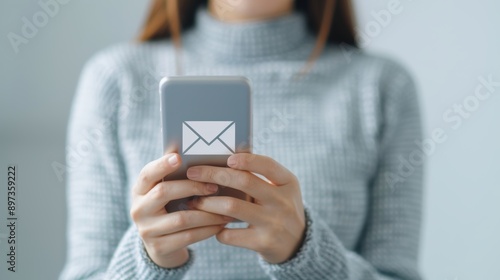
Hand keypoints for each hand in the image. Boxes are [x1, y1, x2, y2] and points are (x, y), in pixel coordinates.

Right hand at [130, 153, 231, 267]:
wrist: (161, 245)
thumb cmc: (170, 209)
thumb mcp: (167, 193)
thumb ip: (176, 177)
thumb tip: (198, 155)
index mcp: (139, 190)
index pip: (147, 174)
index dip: (161, 165)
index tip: (179, 157)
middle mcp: (138, 209)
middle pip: (163, 192)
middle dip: (192, 187)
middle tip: (215, 186)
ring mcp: (147, 230)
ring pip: (181, 218)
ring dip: (207, 213)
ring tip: (226, 209)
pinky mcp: (159, 247)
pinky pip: (188, 237)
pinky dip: (207, 230)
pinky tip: (220, 225)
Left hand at [186, 153, 305, 263]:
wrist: (297, 244)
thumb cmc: (279, 208)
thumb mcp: (280, 189)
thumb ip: (260, 176)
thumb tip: (222, 160)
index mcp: (288, 183)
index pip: (268, 165)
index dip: (247, 160)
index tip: (227, 158)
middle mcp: (283, 201)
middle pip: (244, 182)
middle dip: (214, 175)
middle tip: (193, 174)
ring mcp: (273, 223)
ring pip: (232, 207)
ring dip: (208, 203)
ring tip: (195, 201)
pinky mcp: (263, 242)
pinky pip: (231, 234)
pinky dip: (217, 229)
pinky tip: (212, 226)